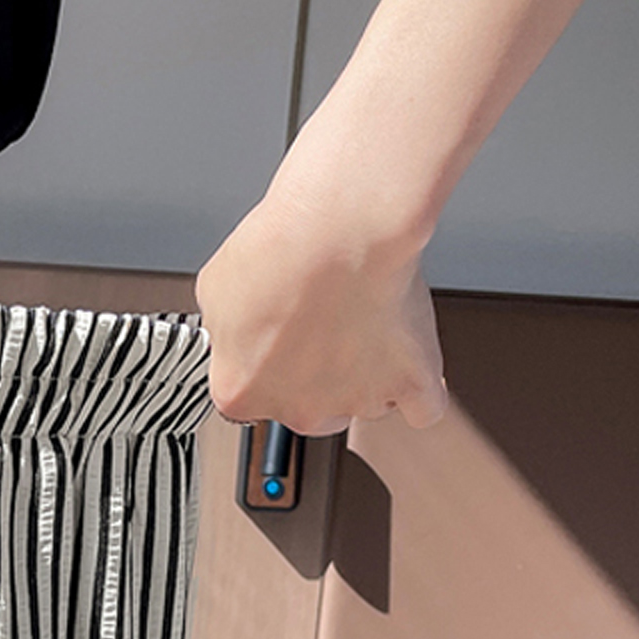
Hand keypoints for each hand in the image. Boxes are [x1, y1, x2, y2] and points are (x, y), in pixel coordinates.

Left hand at [192, 178, 447, 436]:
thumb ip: (224, 330)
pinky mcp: (409, 385)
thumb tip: (233, 332)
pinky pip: (422, 408)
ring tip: (365, 318)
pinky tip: (408, 364)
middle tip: (321, 325)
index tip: (275, 342)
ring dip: (365, 372)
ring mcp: (355, 402)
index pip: (250, 397)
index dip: (262, 365)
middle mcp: (296, 410)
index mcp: (240, 392)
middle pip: (308, 409)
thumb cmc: (278, 250)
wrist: (339, 227)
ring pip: (363, 401)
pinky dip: (418, 389)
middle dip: (314, 376)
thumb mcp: (215, 289)